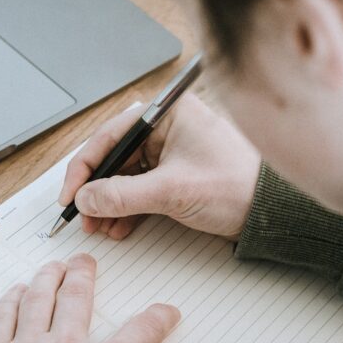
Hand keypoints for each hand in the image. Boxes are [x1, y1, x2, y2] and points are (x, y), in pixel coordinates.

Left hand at [0, 254, 205, 342]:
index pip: (142, 330)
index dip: (159, 318)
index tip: (167, 312)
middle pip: (78, 298)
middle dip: (84, 275)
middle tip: (85, 261)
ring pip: (40, 298)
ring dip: (48, 277)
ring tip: (53, 266)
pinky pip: (3, 317)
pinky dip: (10, 299)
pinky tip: (16, 291)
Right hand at [59, 92, 260, 240]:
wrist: (271, 211)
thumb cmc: (237, 185)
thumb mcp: (172, 190)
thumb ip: (123, 195)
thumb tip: (86, 198)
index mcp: (165, 115)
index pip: (109, 137)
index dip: (83, 168)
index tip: (71, 195)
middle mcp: (164, 130)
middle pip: (113, 158)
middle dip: (96, 191)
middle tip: (83, 216)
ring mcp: (169, 153)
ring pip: (124, 177)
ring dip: (108, 203)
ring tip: (100, 226)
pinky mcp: (174, 175)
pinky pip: (139, 190)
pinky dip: (126, 209)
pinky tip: (118, 227)